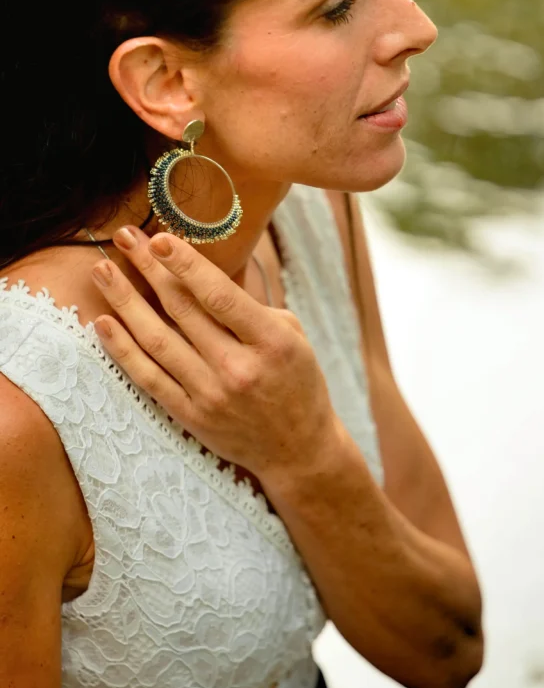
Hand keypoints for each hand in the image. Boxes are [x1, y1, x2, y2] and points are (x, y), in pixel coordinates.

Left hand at [91, 227, 337, 479]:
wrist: (298, 450)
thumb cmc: (297, 382)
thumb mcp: (293, 335)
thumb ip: (250, 307)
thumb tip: (200, 276)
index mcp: (271, 342)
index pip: (219, 295)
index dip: (185, 265)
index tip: (159, 238)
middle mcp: (238, 369)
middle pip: (182, 310)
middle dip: (149, 268)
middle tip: (124, 237)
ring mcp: (211, 395)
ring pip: (157, 340)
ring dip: (125, 301)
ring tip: (102, 271)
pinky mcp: (191, 416)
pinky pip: (148, 378)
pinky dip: (123, 350)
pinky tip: (104, 323)